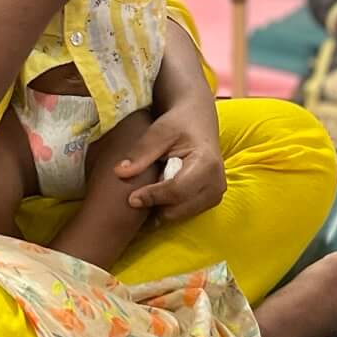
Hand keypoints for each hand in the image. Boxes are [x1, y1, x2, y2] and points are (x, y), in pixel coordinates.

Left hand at [115, 97, 225, 222]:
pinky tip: (161, 189)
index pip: (176, 191)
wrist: (197, 121)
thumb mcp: (159, 131)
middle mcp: (216, 184)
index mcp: (207, 164)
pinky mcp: (211, 200)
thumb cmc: (179, 123)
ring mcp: (216, 195)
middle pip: (177, 210)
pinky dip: (168, 206)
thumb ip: (141, 152)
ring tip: (153, 184)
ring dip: (161, 206)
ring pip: (178, 215)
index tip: (130, 199)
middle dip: (155, 204)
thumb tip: (119, 172)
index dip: (152, 197)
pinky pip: (183, 214)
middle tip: (138, 190)